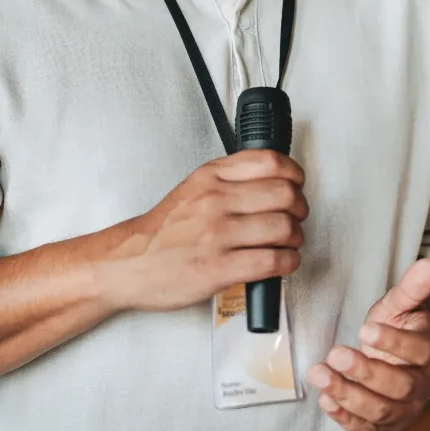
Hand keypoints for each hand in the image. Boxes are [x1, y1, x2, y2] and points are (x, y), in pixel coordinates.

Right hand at [110, 150, 307, 311]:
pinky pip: (272, 261)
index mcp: (210, 176)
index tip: (297, 185)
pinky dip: (288, 263)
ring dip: (295, 238)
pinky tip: (283, 262)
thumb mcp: (193, 187)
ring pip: (283, 228)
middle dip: (299, 209)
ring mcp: (217, 235)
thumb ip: (230, 178)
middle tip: (296, 218)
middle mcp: (215, 200)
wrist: (130, 264)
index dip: (294, 174)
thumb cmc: (165, 231)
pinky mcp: (219, 269)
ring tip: (288, 243)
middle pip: (284, 194)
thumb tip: (275, 178)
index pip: (269, 161)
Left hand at [307, 258, 429, 430]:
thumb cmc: (401, 329)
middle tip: (336, 354)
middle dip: (365, 372)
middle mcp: (420, 385)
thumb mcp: (402, 305)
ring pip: (381, 410)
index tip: (366, 329)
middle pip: (399, 386)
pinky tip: (326, 400)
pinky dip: (346, 418)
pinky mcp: (386, 426)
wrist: (406, 361)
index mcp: (429, 351)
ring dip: (348, 395)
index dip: (393, 342)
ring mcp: (405, 409)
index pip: (417, 350)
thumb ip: (412, 287)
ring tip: (320, 374)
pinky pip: (368, 429)